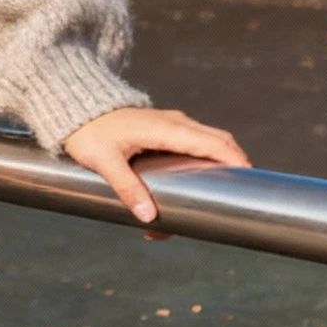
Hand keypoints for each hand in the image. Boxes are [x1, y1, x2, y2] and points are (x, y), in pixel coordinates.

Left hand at [62, 105, 248, 225]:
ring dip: (217, 164)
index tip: (250, 180)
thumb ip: (127, 188)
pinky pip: (194, 142)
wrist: (76, 109)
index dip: (234, 159)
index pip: (212, 142)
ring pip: (208, 142)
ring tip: (216, 196)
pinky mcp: (166, 129)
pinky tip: (197, 182)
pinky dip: (203, 160)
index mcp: (166, 127)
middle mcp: (175, 122)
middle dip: (232, 166)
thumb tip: (148, 217)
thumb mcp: (104, 162)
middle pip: (219, 141)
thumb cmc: (88, 133)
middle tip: (239, 196)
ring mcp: (172, 124)